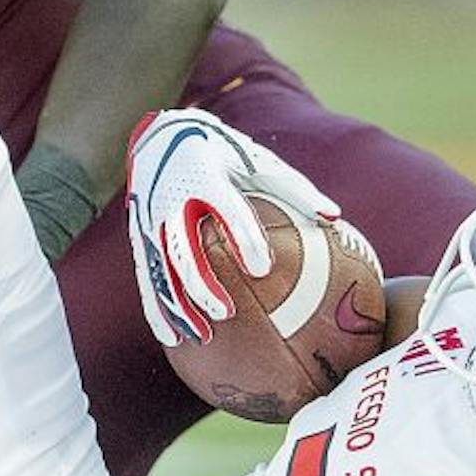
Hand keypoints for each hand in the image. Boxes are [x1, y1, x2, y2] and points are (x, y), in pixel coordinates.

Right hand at [126, 107, 345, 345]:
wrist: (162, 135)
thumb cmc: (223, 152)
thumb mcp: (259, 161)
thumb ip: (295, 189)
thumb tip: (335, 218)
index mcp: (205, 176)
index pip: (225, 209)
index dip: (243, 237)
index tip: (262, 267)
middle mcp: (172, 199)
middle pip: (184, 248)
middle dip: (202, 283)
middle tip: (228, 312)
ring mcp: (151, 221)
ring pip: (162, 269)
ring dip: (178, 304)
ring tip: (203, 336)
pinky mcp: (140, 237)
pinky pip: (148, 277)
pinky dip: (157, 309)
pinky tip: (173, 340)